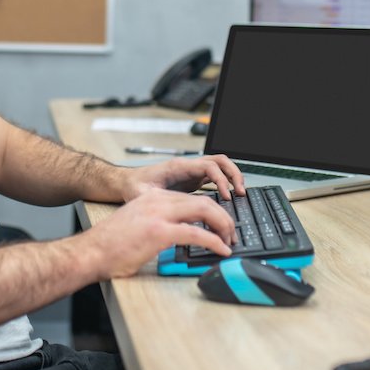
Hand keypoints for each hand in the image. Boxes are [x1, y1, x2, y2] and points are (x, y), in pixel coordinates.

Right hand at [85, 188, 235, 277]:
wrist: (90, 252)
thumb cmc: (109, 246)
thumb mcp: (137, 226)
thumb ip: (158, 224)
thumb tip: (180, 237)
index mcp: (153, 199)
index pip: (191, 197)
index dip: (212, 211)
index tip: (220, 225)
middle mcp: (157, 202)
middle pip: (203, 200)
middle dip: (222, 217)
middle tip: (230, 233)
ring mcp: (159, 215)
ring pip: (204, 211)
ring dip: (222, 226)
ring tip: (229, 241)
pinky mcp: (160, 232)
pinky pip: (197, 233)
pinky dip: (214, 241)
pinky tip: (221, 250)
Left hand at [122, 154, 245, 201]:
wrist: (128, 182)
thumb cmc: (134, 186)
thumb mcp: (142, 194)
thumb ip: (155, 199)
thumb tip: (166, 209)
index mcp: (178, 167)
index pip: (208, 166)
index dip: (221, 180)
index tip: (226, 196)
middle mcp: (188, 166)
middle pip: (220, 161)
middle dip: (233, 174)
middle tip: (240, 193)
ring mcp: (192, 171)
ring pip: (220, 166)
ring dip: (232, 176)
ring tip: (240, 193)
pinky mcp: (193, 179)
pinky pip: (215, 176)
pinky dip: (225, 183)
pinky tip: (228, 197)